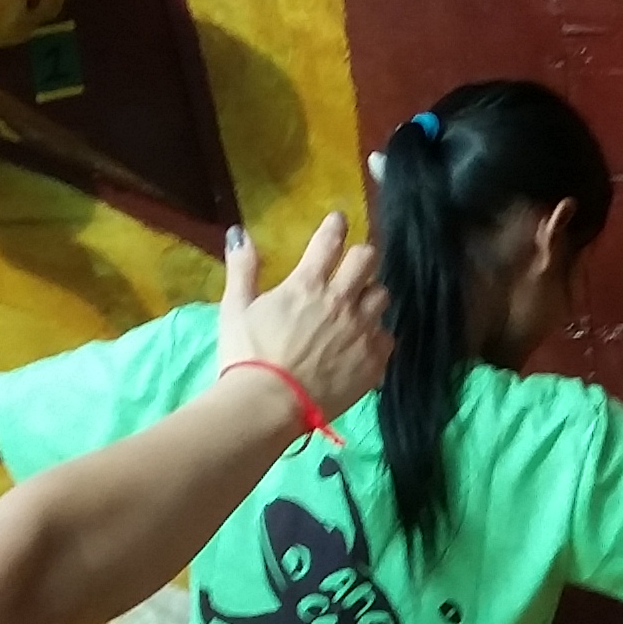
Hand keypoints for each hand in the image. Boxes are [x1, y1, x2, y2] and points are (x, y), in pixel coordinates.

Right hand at [212, 216, 390, 427]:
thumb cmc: (247, 355)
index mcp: (307, 285)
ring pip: (383, 296)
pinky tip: (364, 342)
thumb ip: (242, 268)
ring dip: (371, 296)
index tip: (339, 220)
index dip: (336, 226)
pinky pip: (387, 337)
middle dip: (362, 257)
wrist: (269, 404)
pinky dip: (376, 335)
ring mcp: (361, 330)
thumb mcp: (235, 307)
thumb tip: (239, 233)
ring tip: (360, 305)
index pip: (329, 241)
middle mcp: (341, 301)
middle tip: (354, 263)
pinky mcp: (374, 360)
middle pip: (367, 260)